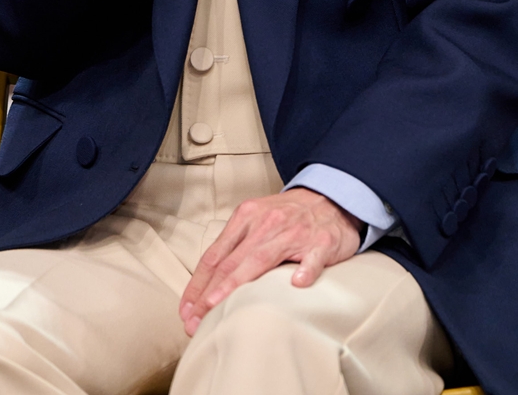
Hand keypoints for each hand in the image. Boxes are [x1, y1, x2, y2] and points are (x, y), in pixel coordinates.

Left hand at [179, 188, 361, 335]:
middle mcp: (266, 223)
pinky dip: (305, 270)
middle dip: (208, 294)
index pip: (215, 255)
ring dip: (237, 284)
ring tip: (219, 305)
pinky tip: (297, 284)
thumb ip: (236, 245)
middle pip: (231, 261)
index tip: (186, 310)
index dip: (198, 284)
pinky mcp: (322, 242)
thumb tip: (208, 281)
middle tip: (194, 321)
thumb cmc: (289, 214)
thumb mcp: (257, 220)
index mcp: (247, 217)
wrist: (331, 196)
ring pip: (261, 259)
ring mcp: (294, 232)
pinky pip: (312, 258)